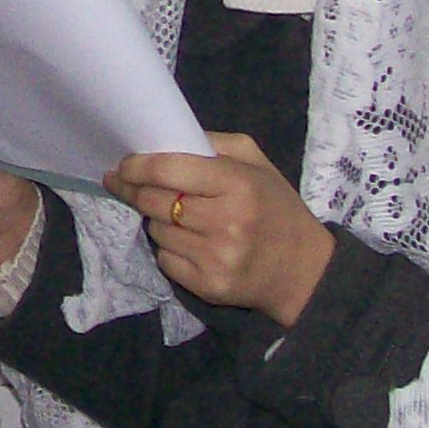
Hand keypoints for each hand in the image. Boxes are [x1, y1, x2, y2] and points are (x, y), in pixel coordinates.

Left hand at [105, 133, 334, 327]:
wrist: (305, 271)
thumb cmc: (277, 208)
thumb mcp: (257, 163)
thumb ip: (214, 143)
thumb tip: (165, 141)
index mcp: (237, 184)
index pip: (168, 170)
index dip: (137, 166)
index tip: (123, 166)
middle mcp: (225, 221)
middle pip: (154, 201)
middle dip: (135, 191)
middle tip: (128, 185)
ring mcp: (215, 257)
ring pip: (156, 231)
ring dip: (156, 220)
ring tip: (177, 217)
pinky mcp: (207, 286)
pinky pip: (165, 260)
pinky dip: (168, 249)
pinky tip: (188, 243)